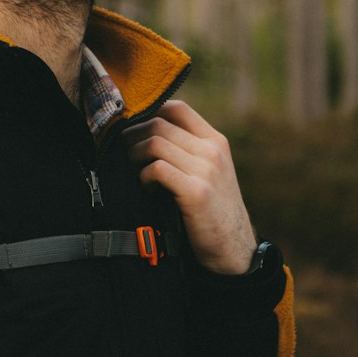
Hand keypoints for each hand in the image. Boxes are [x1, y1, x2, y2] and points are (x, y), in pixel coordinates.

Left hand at [122, 100, 256, 274]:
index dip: (149, 113)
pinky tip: (147, 187)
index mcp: (215, 141)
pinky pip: (157, 168)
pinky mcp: (196, 192)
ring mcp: (206, 170)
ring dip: (135, 155)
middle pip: (159, 123)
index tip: (134, 130)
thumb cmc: (212, 210)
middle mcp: (212, 151)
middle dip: (133, 136)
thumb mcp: (209, 172)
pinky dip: (144, 176)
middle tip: (124, 153)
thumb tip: (145, 132)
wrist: (233, 249)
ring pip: (155, 143)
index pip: (177, 108)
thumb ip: (188, 150)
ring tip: (135, 170)